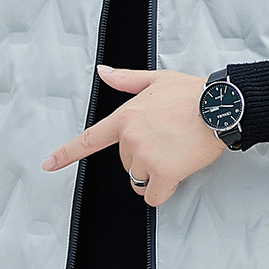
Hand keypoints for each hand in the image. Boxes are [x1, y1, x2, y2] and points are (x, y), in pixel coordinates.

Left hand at [42, 66, 224, 205]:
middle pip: (127, 163)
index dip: (66, 153)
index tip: (48, 164)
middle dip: (145, 159)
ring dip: (156, 175)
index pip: (90, 139)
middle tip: (168, 142)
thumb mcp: (158, 80)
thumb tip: (103, 72)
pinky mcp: (164, 174)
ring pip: (140, 180)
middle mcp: (130, 138)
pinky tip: (178, 173)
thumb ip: (126, 80)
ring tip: (176, 153)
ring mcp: (145, 157)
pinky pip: (155, 196)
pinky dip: (165, 191)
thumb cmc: (193, 93)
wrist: (220, 106)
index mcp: (126, 117)